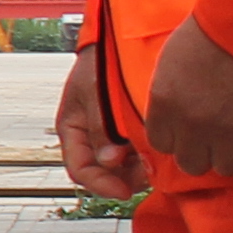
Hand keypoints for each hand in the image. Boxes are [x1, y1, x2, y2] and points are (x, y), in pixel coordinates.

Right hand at [55, 52, 146, 200]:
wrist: (115, 41)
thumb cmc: (98, 63)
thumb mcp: (94, 96)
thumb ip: (99, 130)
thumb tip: (109, 161)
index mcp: (73, 130)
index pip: (81, 170)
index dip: (101, 184)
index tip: (123, 190)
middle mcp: (90, 136)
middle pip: (103, 172)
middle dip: (124, 177)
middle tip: (147, 174)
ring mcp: (109, 134)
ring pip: (122, 165)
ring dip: (137, 168)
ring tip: (155, 160)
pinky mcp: (128, 129)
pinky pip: (135, 151)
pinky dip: (146, 155)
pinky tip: (159, 149)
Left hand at [138, 19, 232, 182]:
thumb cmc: (208, 32)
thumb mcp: (169, 62)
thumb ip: (167, 97)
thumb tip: (170, 118)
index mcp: (164, 105)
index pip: (161, 145)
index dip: (177, 137)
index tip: (187, 129)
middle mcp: (192, 125)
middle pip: (191, 164)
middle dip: (202, 151)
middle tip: (214, 135)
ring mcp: (228, 131)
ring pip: (226, 167)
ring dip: (232, 153)